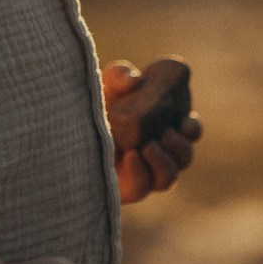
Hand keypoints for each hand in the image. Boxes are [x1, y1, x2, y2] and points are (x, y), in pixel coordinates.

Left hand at [102, 61, 202, 204]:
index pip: (190, 131)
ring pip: (169, 179)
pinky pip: (143, 188)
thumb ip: (121, 75)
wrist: (69, 131)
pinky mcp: (127, 188)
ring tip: (148, 146)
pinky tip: (132, 156)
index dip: (193, 128)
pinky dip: (142, 173)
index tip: (185, 122)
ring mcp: (144, 174)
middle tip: (165, 134)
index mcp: (163, 126)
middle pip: (184, 158)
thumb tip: (135, 81)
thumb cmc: (95, 105)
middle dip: (180, 147)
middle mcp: (159, 153)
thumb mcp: (106, 85)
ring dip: (165, 163)